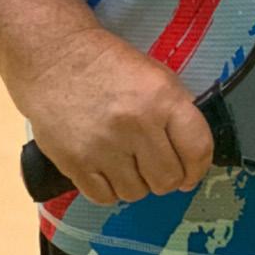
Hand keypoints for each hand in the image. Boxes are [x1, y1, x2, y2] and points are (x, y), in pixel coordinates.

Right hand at [7, 26, 213, 204]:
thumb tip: (192, 156)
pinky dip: (108, 188)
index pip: (198, 149)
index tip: (191, 172)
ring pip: (137, 193)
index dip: (199, 168)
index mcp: (162, 97)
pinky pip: (105, 198)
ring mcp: (104, 147)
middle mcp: (136, 124)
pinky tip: (104, 166)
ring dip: (135, 182)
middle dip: (165, 176)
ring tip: (124, 159)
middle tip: (152, 164)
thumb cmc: (109, 64)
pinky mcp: (75, 163)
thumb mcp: (155, 75)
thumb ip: (176, 111)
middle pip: (168, 180)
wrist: (55, 57)